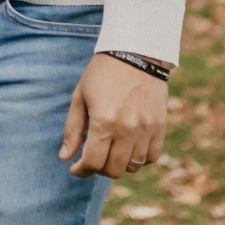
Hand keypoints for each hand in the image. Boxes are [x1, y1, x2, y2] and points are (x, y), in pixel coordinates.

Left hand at [60, 54, 168, 179]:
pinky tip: (129, 147)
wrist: (136, 53)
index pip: (92, 163)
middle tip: (93, 157)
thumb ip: (72, 129)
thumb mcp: (80, 96)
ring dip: (119, 164)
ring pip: (133, 167)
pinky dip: (139, 158)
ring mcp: (146, 130)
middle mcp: (126, 130)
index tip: (75, 168)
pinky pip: (151, 157)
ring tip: (111, 151)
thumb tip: (64, 157)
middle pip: (112, 170)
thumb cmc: (102, 73)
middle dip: (98, 168)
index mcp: (103, 122)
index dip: (81, 171)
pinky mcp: (159, 127)